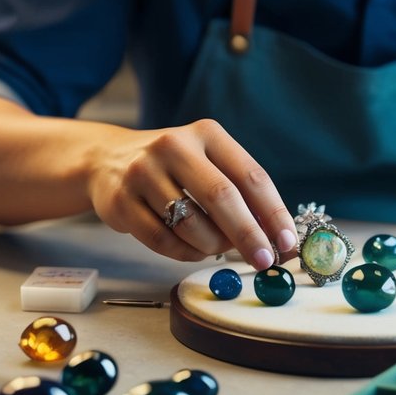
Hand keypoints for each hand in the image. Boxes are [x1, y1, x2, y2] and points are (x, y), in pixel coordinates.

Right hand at [88, 118, 296, 268]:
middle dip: (249, 235)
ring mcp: (143, 172)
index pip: (251, 176)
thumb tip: (279, 239)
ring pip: (192, 224)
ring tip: (217, 248)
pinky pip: (163, 241)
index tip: (288, 242)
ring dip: (213, 246)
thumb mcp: (208, 163)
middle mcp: (174, 147)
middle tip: (264, 260)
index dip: (274, 213)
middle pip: (222, 198)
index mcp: (207, 134)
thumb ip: (241, 194)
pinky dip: (185, 253)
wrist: (107, 160)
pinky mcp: (121, 202)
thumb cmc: (174, 167)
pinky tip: (192, 249)